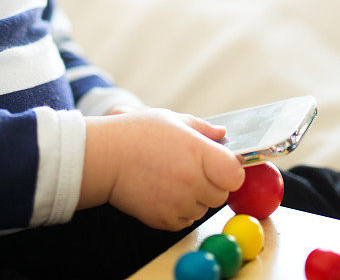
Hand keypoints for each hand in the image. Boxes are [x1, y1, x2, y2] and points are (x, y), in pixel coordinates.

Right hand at [80, 108, 244, 231]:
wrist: (104, 157)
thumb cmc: (137, 133)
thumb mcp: (172, 120)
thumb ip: (202, 128)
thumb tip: (223, 133)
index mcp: (198, 153)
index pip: (235, 174)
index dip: (230, 170)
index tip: (221, 164)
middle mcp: (192, 181)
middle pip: (221, 194)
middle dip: (211, 183)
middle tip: (189, 169)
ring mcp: (179, 203)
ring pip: (203, 208)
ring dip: (194, 197)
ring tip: (170, 177)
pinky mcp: (165, 220)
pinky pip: (185, 220)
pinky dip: (178, 210)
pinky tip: (161, 191)